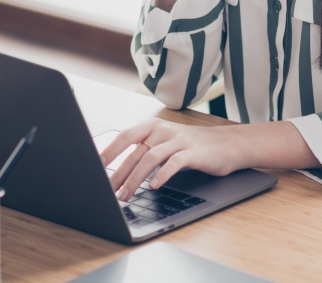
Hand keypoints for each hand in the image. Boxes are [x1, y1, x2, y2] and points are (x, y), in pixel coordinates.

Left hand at [100, 118, 239, 200]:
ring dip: (135, 179)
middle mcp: (163, 130)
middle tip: (108, 191)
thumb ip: (145, 151)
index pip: (125, 136)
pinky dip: (161, 175)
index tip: (95, 166)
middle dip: (119, 173)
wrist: (227, 144)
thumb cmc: (191, 147)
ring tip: (126, 195)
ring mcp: (178, 140)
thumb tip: (119, 171)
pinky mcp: (193, 152)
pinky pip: (173, 163)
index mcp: (153, 126)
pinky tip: (153, 186)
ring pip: (150, 158)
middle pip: (135, 152)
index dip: (109, 150)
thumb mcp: (166, 144)